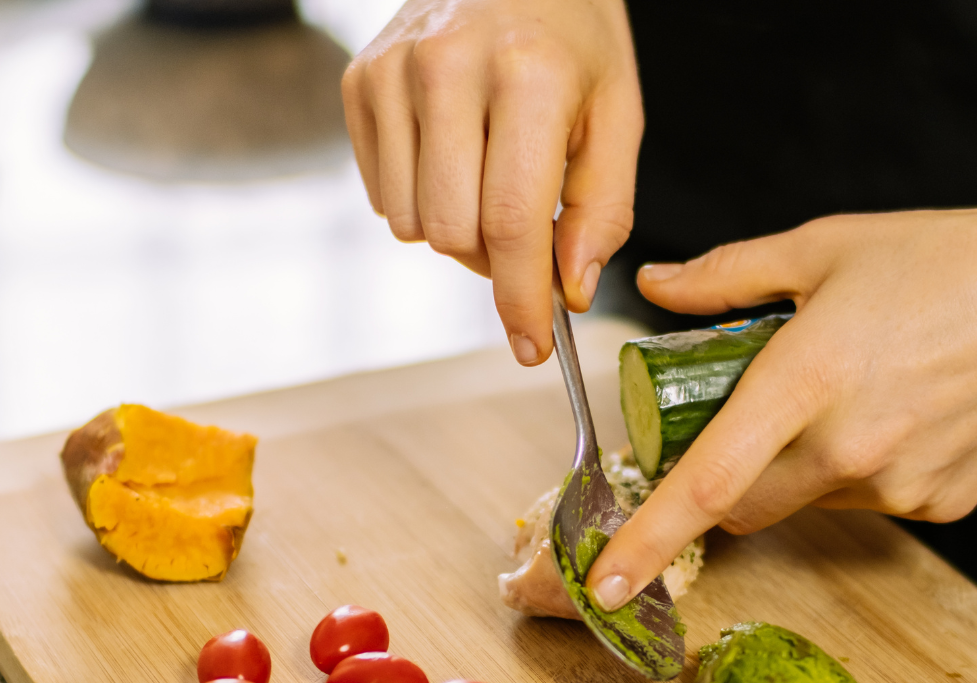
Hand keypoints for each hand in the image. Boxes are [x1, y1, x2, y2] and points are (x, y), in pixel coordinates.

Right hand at [341, 0, 642, 364]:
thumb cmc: (572, 40)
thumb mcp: (616, 114)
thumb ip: (604, 210)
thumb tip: (569, 291)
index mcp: (528, 75)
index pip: (512, 224)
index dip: (521, 300)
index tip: (532, 348)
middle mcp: (447, 67)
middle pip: (454, 235)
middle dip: (494, 259)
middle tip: (523, 231)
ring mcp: (392, 72)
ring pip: (412, 225)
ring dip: (454, 232)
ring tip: (485, 183)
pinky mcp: (360, 81)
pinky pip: (383, 197)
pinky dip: (420, 201)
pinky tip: (450, 159)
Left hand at [586, 201, 976, 610]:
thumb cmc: (944, 260)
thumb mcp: (823, 248)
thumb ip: (726, 276)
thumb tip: (655, 287)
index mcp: (806, 382)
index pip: (707, 483)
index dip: (646, 540)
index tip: (603, 580)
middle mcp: (848, 449)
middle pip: (741, 507)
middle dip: (722, 480)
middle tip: (745, 420)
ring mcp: (897, 486)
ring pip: (802, 504)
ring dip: (794, 469)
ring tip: (839, 399)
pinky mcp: (937, 505)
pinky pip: (864, 503)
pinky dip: (854, 473)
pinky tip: (890, 417)